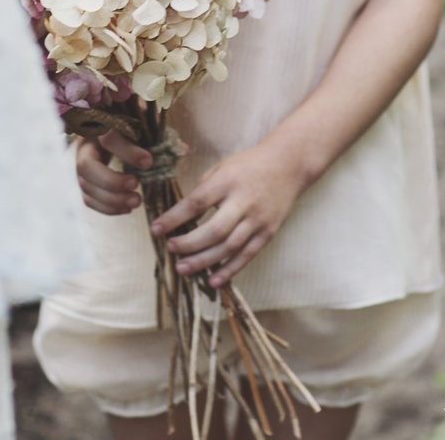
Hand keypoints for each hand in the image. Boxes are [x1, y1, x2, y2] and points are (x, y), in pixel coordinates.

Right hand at [75, 129, 154, 215]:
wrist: (115, 129)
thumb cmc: (131, 124)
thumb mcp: (139, 122)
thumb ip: (150, 132)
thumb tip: (172, 150)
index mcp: (98, 123)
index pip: (107, 137)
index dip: (127, 151)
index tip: (148, 162)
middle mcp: (84, 144)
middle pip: (86, 166)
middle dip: (112, 180)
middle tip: (136, 184)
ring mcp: (80, 164)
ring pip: (86, 186)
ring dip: (112, 199)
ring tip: (136, 201)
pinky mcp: (83, 181)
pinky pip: (88, 200)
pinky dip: (108, 208)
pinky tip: (126, 208)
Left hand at [149, 141, 303, 288]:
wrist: (288, 164)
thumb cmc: (250, 164)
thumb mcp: (223, 165)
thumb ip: (205, 187)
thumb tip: (182, 212)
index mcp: (228, 181)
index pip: (197, 202)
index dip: (174, 218)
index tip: (156, 228)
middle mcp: (244, 202)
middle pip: (214, 230)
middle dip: (189, 244)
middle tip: (171, 249)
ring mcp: (257, 220)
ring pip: (229, 247)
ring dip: (204, 261)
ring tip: (183, 268)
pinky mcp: (268, 233)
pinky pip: (247, 255)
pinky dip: (230, 270)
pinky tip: (213, 280)